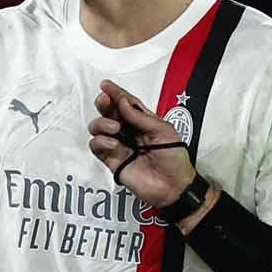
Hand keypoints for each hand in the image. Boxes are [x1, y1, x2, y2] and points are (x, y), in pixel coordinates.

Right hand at [88, 80, 195, 206]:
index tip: (106, 85)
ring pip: (99, 127)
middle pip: (109, 112)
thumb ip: (140, 117)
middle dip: (104, 103)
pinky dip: (101, 141)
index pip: (126, 103)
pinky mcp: (112, 161)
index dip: (116, 93)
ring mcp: (119, 146)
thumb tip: (123, 103)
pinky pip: (97, 146)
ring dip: (102, 123)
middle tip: (104, 100)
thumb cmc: (174, 159)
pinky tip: (114, 143)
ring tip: (115, 128)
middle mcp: (129, 132)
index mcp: (143, 122)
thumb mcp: (163, 131)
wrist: (174, 187)